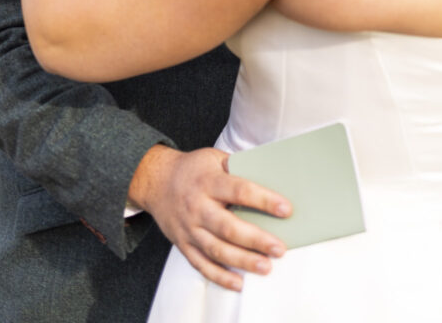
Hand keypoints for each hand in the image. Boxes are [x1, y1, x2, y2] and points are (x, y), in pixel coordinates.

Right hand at [129, 145, 290, 290]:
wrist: (156, 181)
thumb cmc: (192, 168)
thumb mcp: (213, 158)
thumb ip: (238, 168)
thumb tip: (270, 177)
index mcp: (208, 181)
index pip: (240, 191)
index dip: (264, 201)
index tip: (286, 209)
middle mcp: (197, 207)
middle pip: (229, 227)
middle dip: (256, 240)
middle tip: (279, 248)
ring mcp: (189, 229)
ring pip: (217, 250)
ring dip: (243, 261)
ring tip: (266, 267)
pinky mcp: (183, 244)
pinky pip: (201, 264)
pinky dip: (220, 276)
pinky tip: (239, 282)